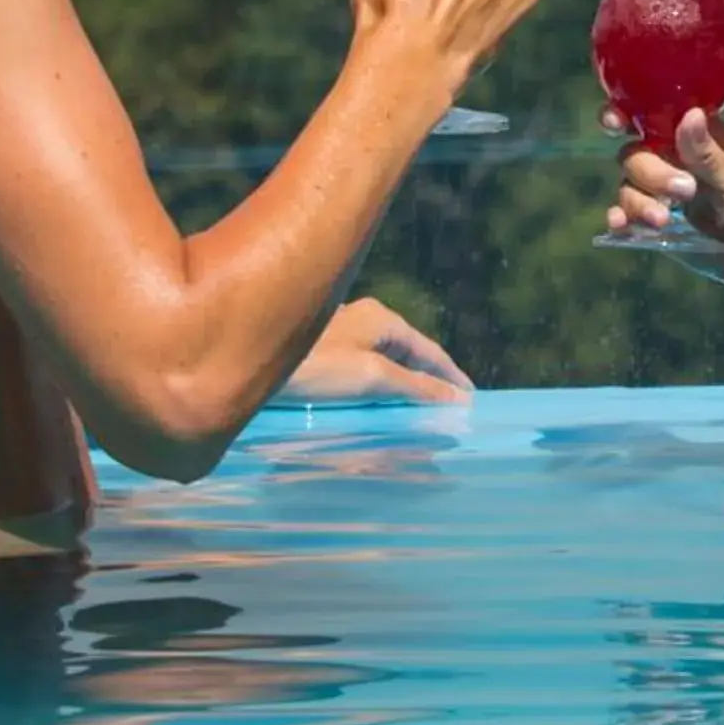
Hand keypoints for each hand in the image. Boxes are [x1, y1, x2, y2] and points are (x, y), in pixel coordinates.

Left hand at [281, 296, 472, 405]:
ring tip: (418, 406)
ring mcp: (341, 331)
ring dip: (403, 381)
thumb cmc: (318, 368)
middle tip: (448, 406)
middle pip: (408, 352)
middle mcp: (365, 318)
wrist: (253, 358)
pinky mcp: (322, 348)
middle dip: (429, 378)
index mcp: (383, 319)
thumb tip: (455, 397)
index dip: (451, 375)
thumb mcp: (373, 378)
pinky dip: (379, 382)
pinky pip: (364, 365)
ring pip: (384, 358)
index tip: (470, 399)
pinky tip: (377, 399)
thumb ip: (416, 386)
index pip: (430, 350)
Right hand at [606, 107, 723, 300]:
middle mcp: (680, 160)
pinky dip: (621, 218)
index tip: (614, 122)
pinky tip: (621, 227)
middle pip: (637, 153)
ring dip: (638, 201)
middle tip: (685, 192)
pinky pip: (629, 215)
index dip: (630, 114)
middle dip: (650, 172)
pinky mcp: (660, 225)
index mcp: (703, 138)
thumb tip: (689, 114)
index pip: (658, 116)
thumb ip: (707, 155)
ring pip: (630, 185)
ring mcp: (668, 193)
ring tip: (663, 222)